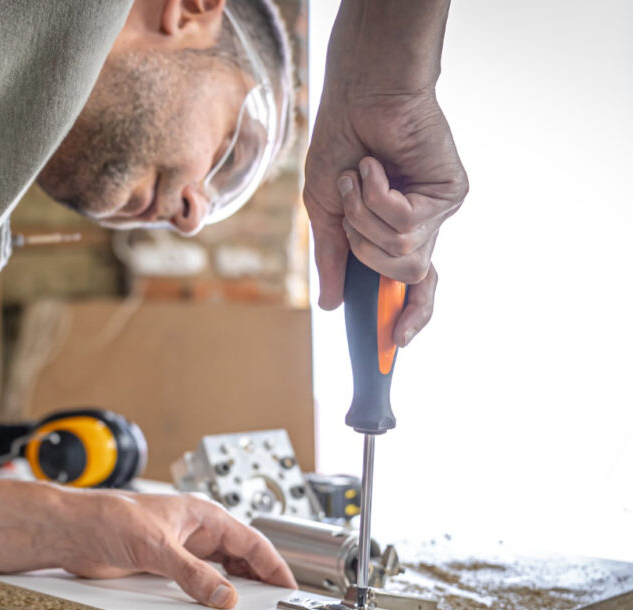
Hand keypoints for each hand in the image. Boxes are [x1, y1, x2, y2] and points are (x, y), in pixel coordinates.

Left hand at [54, 488, 296, 607]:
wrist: (74, 530)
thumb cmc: (108, 517)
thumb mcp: (156, 546)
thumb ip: (191, 573)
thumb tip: (223, 595)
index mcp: (202, 514)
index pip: (251, 540)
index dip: (273, 564)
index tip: (288, 586)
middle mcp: (195, 531)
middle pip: (241, 556)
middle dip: (260, 577)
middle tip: (276, 604)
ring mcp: (181, 549)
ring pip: (221, 569)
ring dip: (236, 587)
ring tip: (252, 609)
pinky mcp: (164, 566)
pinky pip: (199, 581)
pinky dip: (211, 593)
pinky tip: (215, 607)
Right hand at [304, 90, 467, 344]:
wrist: (358, 98)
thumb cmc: (341, 146)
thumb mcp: (325, 211)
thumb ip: (331, 258)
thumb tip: (329, 304)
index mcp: (395, 234)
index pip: (414, 287)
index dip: (409, 317)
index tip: (396, 344)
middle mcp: (422, 227)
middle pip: (406, 276)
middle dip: (365, 249)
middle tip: (351, 211)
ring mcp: (439, 211)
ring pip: (403, 253)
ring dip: (365, 218)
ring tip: (361, 178)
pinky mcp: (450, 192)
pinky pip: (407, 223)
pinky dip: (378, 196)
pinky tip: (376, 166)